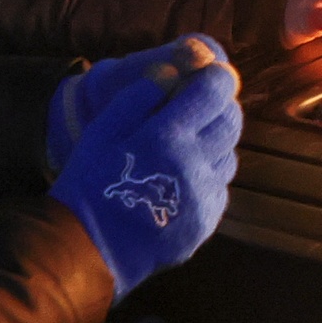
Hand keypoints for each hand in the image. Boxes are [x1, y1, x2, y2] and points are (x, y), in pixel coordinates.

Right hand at [43, 38, 241, 297]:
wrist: (90, 249)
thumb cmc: (90, 184)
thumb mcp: (101, 131)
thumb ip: (138, 97)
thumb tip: (171, 73)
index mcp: (166, 136)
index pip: (214, 92)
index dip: (217, 78)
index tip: (212, 74)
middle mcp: (194, 164)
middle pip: (231, 122)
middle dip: (221, 107)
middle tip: (203, 106)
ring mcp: (203, 196)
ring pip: (229, 155)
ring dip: (217, 143)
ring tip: (189, 145)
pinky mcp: (206, 221)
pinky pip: (220, 187)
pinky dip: (209, 176)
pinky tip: (183, 178)